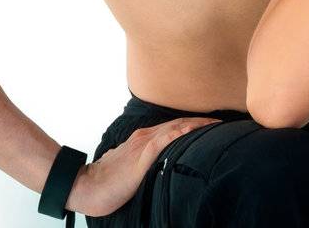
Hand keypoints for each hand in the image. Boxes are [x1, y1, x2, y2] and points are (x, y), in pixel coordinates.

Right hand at [65, 116, 218, 216]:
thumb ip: (147, 162)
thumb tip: (161, 165)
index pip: (175, 128)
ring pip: (174, 128)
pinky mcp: (140, 157)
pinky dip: (178, 133)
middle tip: (222, 121)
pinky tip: (190, 131)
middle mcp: (145, 137)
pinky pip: (162, 141)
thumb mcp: (132, 169)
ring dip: (196, 125)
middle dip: (202, 122)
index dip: (195, 125)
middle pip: (179, 124)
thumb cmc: (108, 182)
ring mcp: (142, 145)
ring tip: (216, 123)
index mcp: (144, 140)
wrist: (86, 187)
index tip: (213, 126)